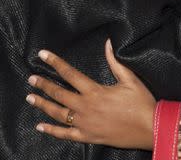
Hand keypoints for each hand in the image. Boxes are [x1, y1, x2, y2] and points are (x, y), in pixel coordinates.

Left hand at [26, 40, 155, 149]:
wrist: (149, 128)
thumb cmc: (141, 102)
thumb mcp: (130, 78)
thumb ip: (115, 61)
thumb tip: (108, 43)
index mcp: (94, 91)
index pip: (70, 74)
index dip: (55, 63)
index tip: (43, 55)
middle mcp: (86, 107)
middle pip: (59, 94)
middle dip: (44, 85)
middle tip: (31, 78)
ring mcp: (85, 124)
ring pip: (58, 114)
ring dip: (43, 105)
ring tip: (30, 98)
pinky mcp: (88, 137)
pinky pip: (65, 134)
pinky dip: (51, 130)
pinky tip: (40, 126)